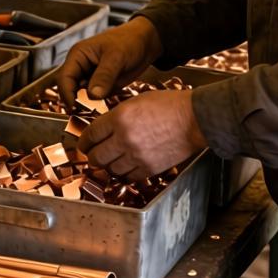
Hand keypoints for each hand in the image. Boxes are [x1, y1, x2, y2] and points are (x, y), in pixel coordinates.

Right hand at [59, 17, 163, 110]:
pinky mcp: (101, 86)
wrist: (146, 43)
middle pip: (69, 90)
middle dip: (75, 103)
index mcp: (78, 56)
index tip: (74, 108)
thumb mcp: (116, 56)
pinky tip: (103, 111)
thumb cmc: (129, 40)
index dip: (67, 94)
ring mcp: (91, 78)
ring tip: (95, 114)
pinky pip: (94, 100)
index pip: (64, 78)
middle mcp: (81, 68)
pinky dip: (97, 107)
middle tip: (84, 116)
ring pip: (81, 97)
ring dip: (86, 107)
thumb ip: (104, 76)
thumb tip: (93, 95)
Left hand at [78, 89, 207, 181]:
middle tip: (93, 154)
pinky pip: (128, 177)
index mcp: (119, 117)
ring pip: (110, 169)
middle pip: (96, 156)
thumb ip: (117, 115)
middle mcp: (124, 138)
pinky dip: (124, 173)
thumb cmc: (169, 105)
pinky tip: (125, 167)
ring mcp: (136, 155)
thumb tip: (103, 128)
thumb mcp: (136, 101)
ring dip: (108, 166)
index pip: (90, 135)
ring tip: (111, 161)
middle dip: (92, 156)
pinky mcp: (149, 168)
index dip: (83, 141)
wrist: (194, 118)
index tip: (84, 144)